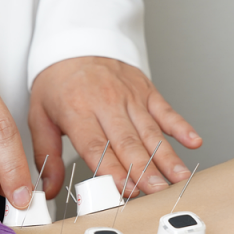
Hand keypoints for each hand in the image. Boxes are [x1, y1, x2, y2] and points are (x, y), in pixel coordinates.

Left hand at [28, 56, 201, 198]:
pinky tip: (193, 142)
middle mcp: (107, 104)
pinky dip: (181, 126)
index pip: (96, 146)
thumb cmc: (58, 82)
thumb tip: (50, 189)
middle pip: (128, 142)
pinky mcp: (146, 91)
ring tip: (177, 178)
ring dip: (166, 157)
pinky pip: (166, 110)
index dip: (113, 170)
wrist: (76, 41)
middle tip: (157, 192)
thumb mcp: (39, 116)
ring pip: (151, 131)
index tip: (125, 189)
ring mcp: (130, 97)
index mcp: (78, 111)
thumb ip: (46, 155)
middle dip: (144, 170)